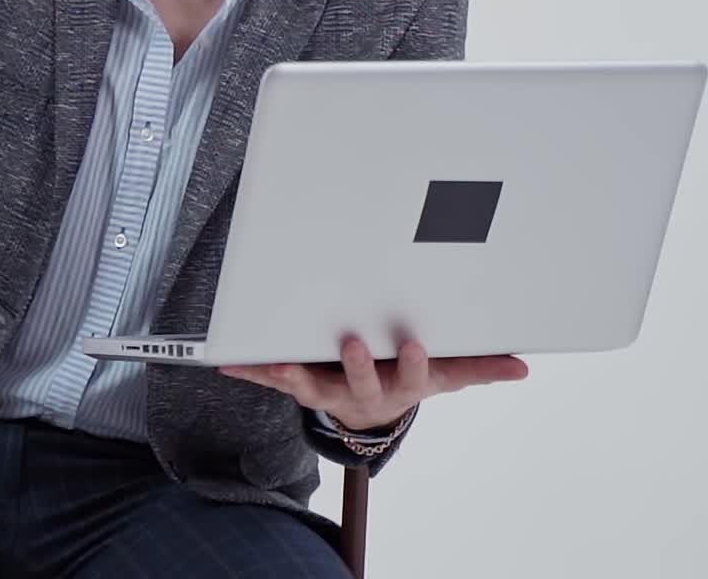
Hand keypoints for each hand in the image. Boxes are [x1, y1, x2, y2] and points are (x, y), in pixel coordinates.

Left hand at [219, 337, 527, 432]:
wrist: (368, 409)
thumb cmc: (407, 376)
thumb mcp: (444, 375)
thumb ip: (479, 366)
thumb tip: (521, 367)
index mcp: (399, 385)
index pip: (412, 377)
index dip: (414, 362)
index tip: (415, 342)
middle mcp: (362, 391)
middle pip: (361, 380)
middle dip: (357, 363)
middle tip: (352, 342)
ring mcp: (328, 389)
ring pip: (310, 384)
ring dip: (294, 373)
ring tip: (278, 362)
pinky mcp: (299, 383)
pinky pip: (271, 377)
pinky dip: (250, 368)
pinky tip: (227, 360)